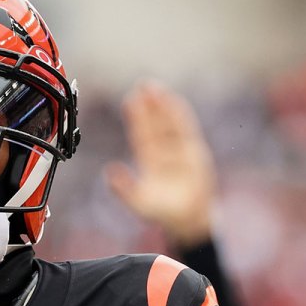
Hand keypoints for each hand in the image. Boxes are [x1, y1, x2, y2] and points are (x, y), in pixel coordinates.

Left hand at [106, 81, 216, 248]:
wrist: (189, 221)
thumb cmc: (164, 213)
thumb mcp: (139, 203)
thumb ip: (124, 189)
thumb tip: (109, 172)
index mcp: (151, 162)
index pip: (142, 135)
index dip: (137, 119)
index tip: (130, 100)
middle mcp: (166, 153)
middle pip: (157, 124)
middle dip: (150, 106)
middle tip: (142, 84)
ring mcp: (181, 151)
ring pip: (171, 124)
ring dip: (165, 106)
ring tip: (156, 88)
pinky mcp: (195, 153)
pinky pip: (187, 131)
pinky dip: (181, 116)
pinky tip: (175, 102)